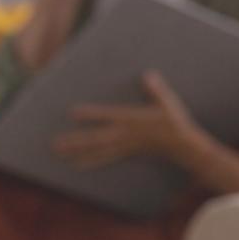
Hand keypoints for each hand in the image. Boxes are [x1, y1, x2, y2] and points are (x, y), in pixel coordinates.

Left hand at [52, 72, 208, 169]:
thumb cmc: (174, 121)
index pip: (106, 116)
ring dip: (78, 152)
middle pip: (95, 138)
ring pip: (97, 150)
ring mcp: (124, 145)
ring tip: (60, 154)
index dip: (90, 115)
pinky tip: (78, 165)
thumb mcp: (167, 103)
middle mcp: (124, 134)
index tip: (72, 113)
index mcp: (130, 120)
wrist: (183, 145)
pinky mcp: (127, 152)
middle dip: (75, 141)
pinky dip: (91, 162)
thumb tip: (148, 74)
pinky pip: (106, 158)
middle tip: (55, 144)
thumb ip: (156, 89)